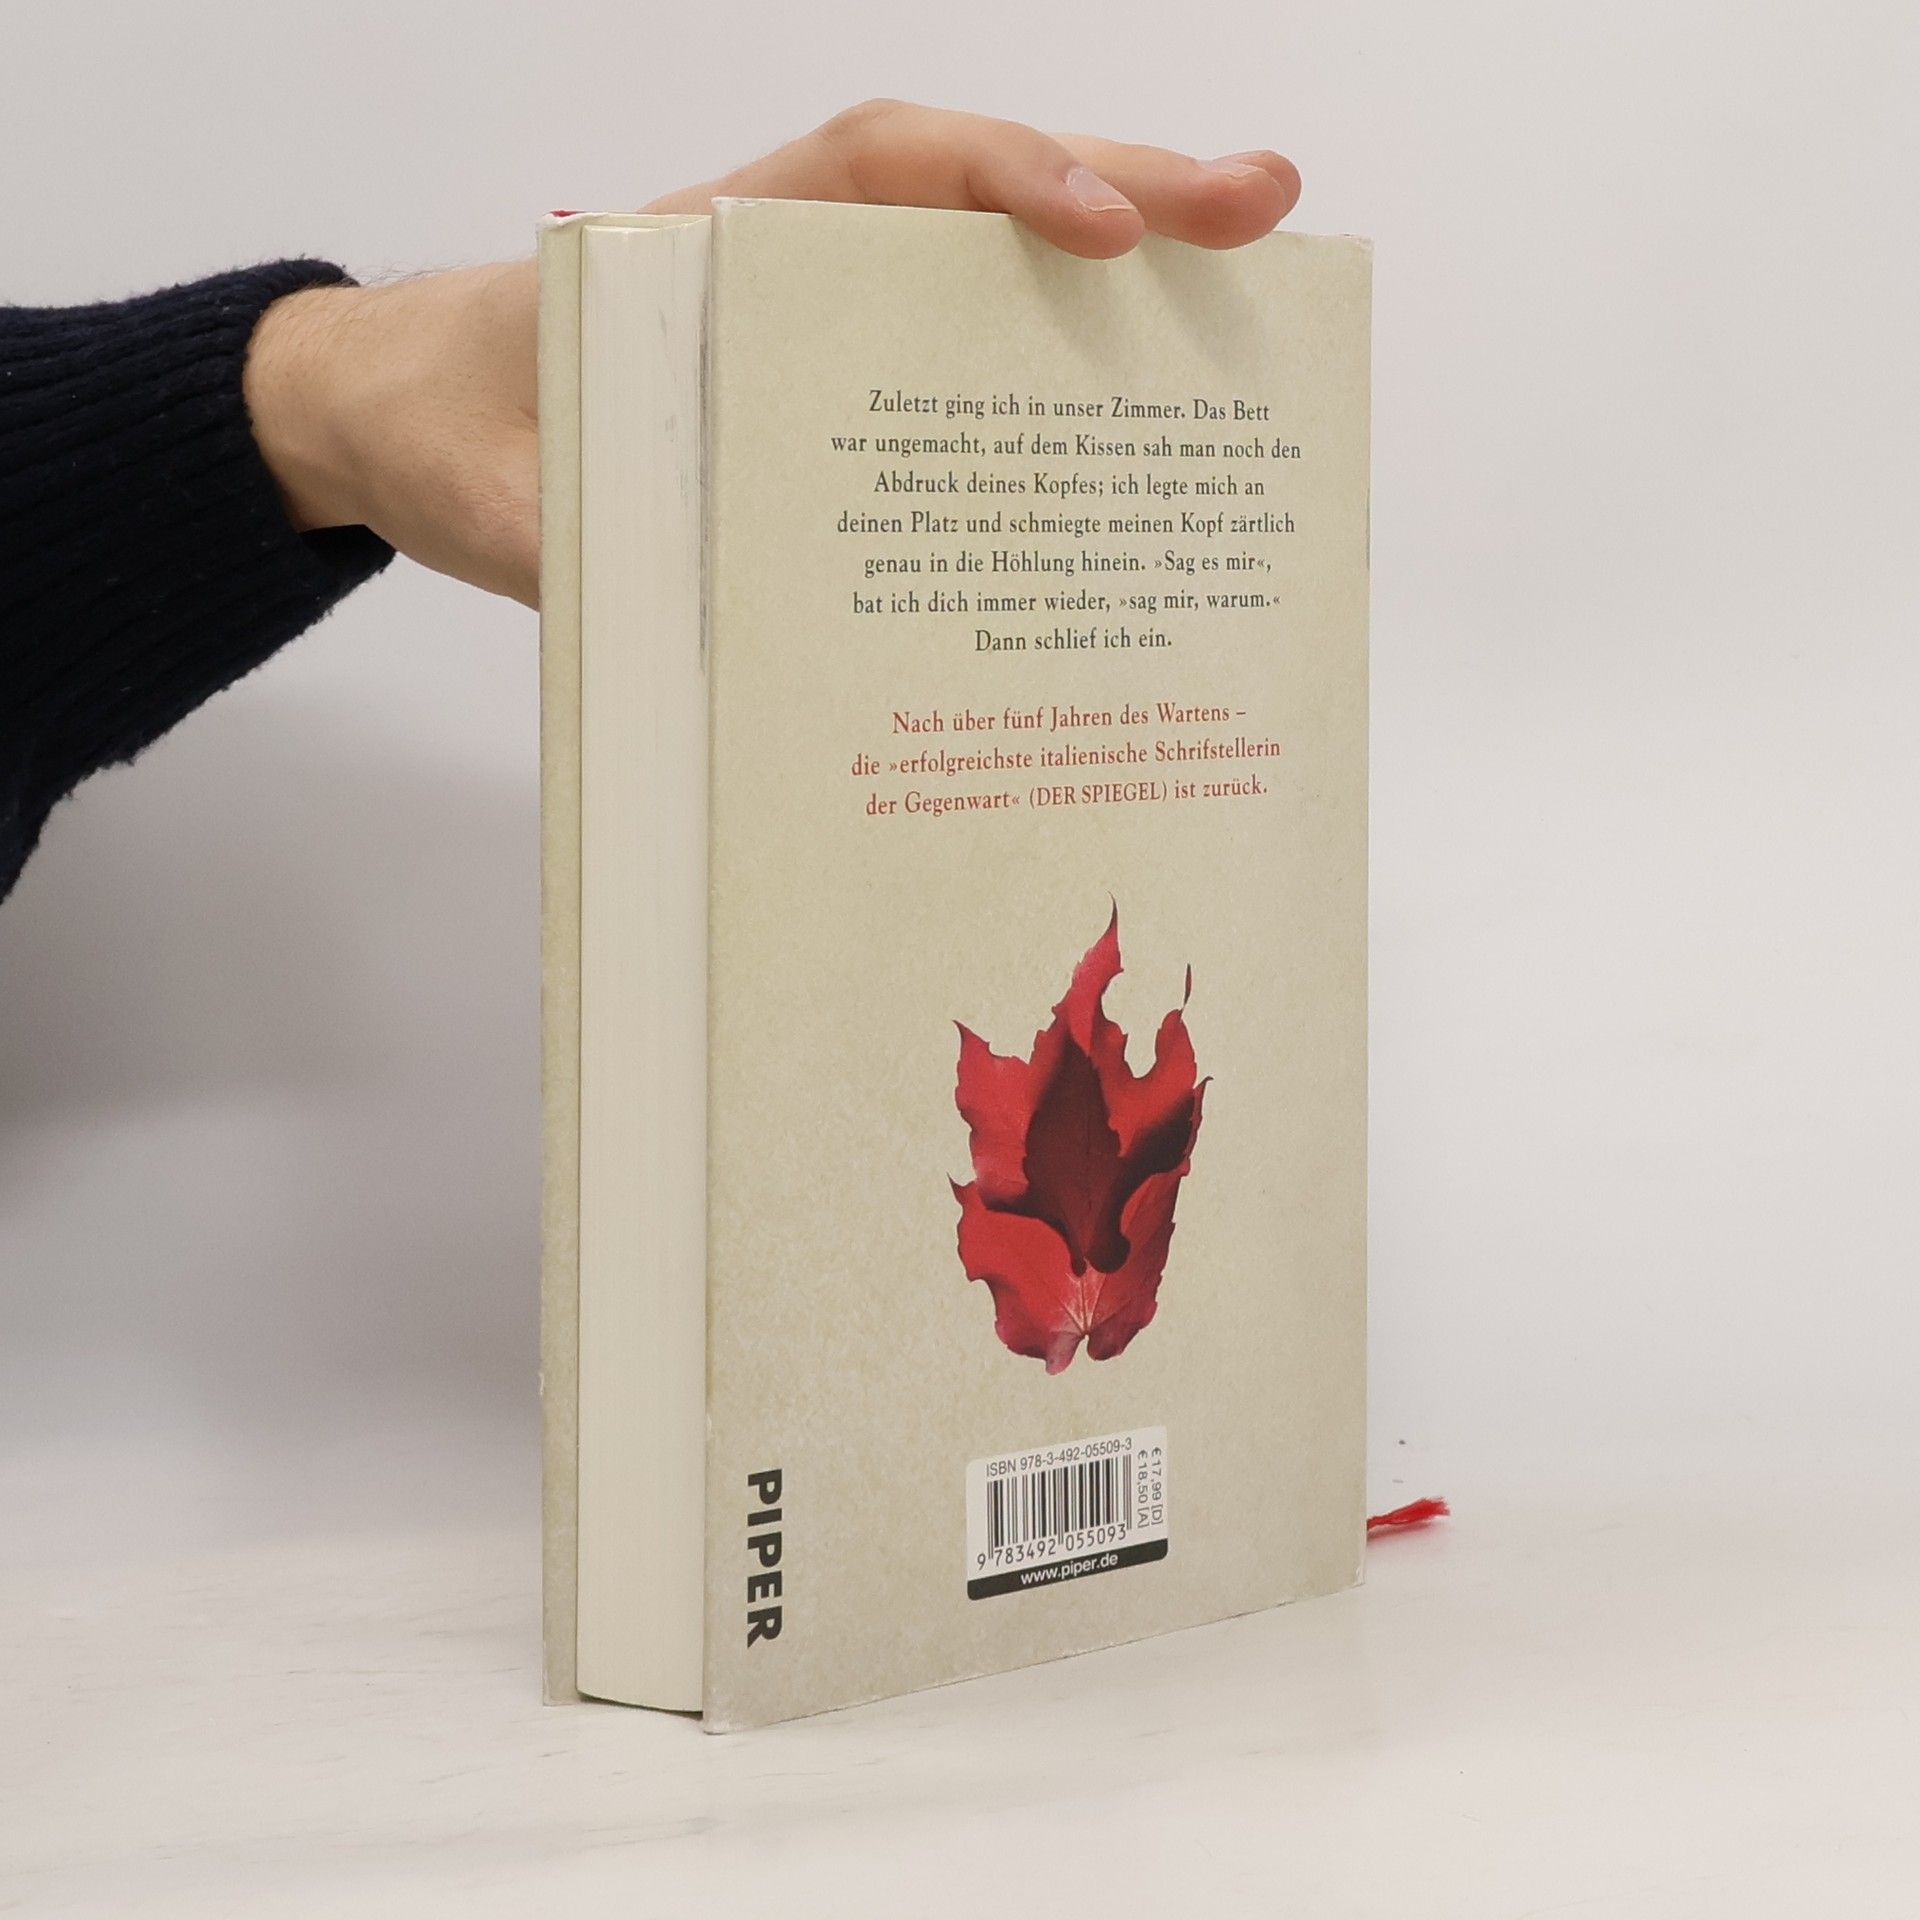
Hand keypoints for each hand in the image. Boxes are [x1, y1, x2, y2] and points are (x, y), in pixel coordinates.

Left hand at [246, 103, 1302, 607]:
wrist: (400, 424)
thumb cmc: (452, 428)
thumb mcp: (512, 498)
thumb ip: (603, 549)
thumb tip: (737, 632)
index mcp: (709, 248)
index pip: (878, 171)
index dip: (1001, 183)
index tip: (1104, 232)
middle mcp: (784, 266)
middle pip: (973, 205)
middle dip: (1128, 198)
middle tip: (1266, 210)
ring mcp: (815, 329)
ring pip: (981, 284)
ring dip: (1115, 288)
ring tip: (1249, 298)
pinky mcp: (824, 401)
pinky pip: (947, 376)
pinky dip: (1040, 385)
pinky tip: (1127, 425)